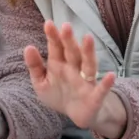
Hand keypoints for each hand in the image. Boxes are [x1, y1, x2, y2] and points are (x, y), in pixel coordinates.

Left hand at [25, 22, 124, 137]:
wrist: (76, 115)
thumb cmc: (58, 94)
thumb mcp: (41, 82)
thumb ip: (35, 66)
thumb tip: (28, 47)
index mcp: (59, 65)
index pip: (56, 48)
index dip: (53, 36)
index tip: (48, 23)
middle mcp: (74, 69)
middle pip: (72, 52)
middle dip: (69, 40)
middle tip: (66, 26)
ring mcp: (86, 81)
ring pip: (88, 64)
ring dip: (89, 52)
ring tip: (88, 38)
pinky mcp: (95, 96)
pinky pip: (102, 89)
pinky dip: (106, 83)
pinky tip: (111, 75)